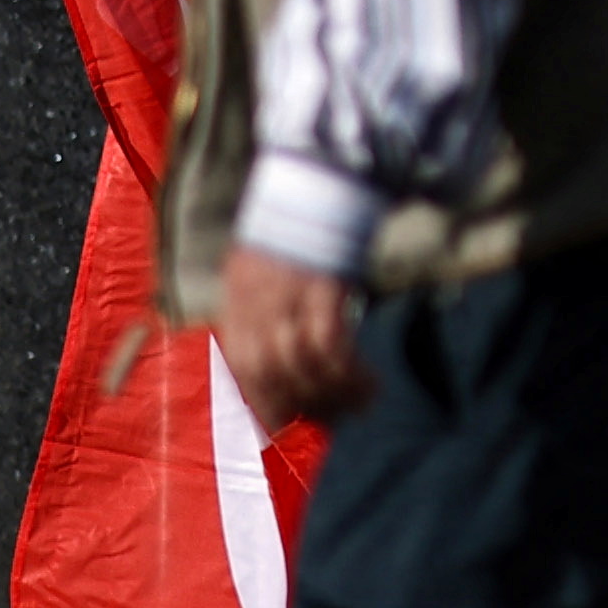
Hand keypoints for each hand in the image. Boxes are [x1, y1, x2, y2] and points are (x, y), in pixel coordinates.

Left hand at [220, 246, 380, 431]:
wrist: (314, 180)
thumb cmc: (292, 232)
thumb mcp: (258, 270)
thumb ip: (259, 311)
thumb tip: (280, 362)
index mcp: (237, 299)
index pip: (242, 367)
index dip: (263, 403)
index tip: (287, 427)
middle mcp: (256, 301)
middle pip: (268, 370)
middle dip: (300, 403)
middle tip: (330, 421)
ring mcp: (288, 293)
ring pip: (299, 362)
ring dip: (331, 391)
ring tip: (358, 404)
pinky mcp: (323, 286)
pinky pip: (331, 343)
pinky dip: (348, 370)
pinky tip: (369, 381)